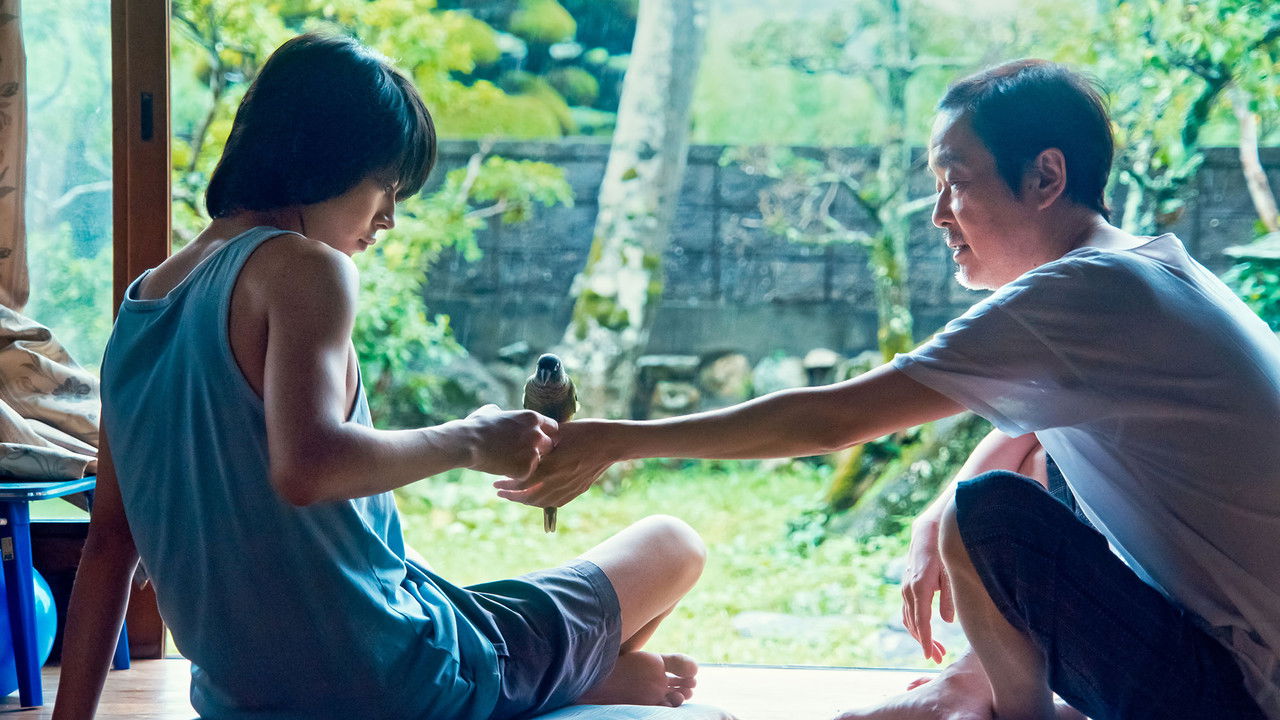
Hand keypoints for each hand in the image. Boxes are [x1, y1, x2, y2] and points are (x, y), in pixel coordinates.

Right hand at [463, 405, 557, 480]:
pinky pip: (528, 474)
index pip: (553, 427)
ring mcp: (532, 453)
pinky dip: (518, 474)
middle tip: (523, 454)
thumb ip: (503, 413)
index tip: (535, 439)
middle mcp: (537, 435)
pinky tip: (504, 470)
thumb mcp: (491, 411)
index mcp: (532, 418)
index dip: (545, 434)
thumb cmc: (476, 426)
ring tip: (511, 463)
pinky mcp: (525, 469)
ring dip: (529, 463)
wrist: (467, 443)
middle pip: (550, 446)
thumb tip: (499, 413)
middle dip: (540, 450)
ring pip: (540, 461)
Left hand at [492, 419, 616, 507]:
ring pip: (542, 502)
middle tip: (500, 492)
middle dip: (512, 496)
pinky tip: (537, 497)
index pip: (521, 482)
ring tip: (516, 496)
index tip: (495, 482)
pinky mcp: (577, 490)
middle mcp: (558, 481)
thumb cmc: (584, 432)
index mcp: (551, 466)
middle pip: (529, 497)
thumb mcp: (558, 432)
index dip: (506, 484)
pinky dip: (542, 502)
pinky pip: (556, 502)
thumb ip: (539, 442)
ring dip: (526, 501)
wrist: (611, 442)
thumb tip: (519, 442)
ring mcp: (569, 488)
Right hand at [901, 517, 952, 662]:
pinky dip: (915, 624)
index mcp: (919, 588)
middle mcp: (908, 590)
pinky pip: (907, 611)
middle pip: (913, 624)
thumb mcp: (951, 573)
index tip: (930, 656)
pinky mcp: (907, 586)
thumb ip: (949, 598)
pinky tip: (925, 631)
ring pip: (908, 619)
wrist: (929, 531)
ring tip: (935, 649)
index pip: (921, 622)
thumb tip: (947, 621)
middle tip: (938, 658)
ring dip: (920, 635)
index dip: (926, 641)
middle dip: (925, 643)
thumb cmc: (943, 551)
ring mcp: (905, 588)